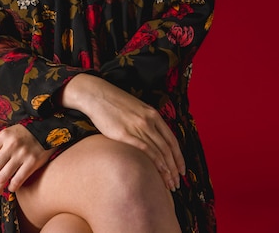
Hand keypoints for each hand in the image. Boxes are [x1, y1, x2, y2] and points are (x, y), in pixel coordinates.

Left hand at [0, 124, 54, 194]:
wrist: (46, 128)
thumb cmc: (22, 135)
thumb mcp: (5, 137)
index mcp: (2, 136)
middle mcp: (11, 144)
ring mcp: (22, 153)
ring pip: (3, 177)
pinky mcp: (33, 161)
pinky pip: (18, 180)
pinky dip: (12, 188)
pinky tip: (11, 188)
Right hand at [60, 74, 184, 191]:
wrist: (96, 95)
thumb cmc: (114, 103)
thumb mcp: (136, 108)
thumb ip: (147, 121)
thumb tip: (153, 137)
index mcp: (153, 114)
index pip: (171, 140)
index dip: (179, 157)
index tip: (182, 170)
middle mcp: (148, 121)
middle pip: (167, 148)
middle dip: (175, 168)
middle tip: (177, 183)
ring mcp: (138, 127)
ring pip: (159, 152)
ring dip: (167, 170)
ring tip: (170, 184)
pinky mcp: (125, 134)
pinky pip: (146, 150)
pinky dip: (156, 163)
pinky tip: (160, 173)